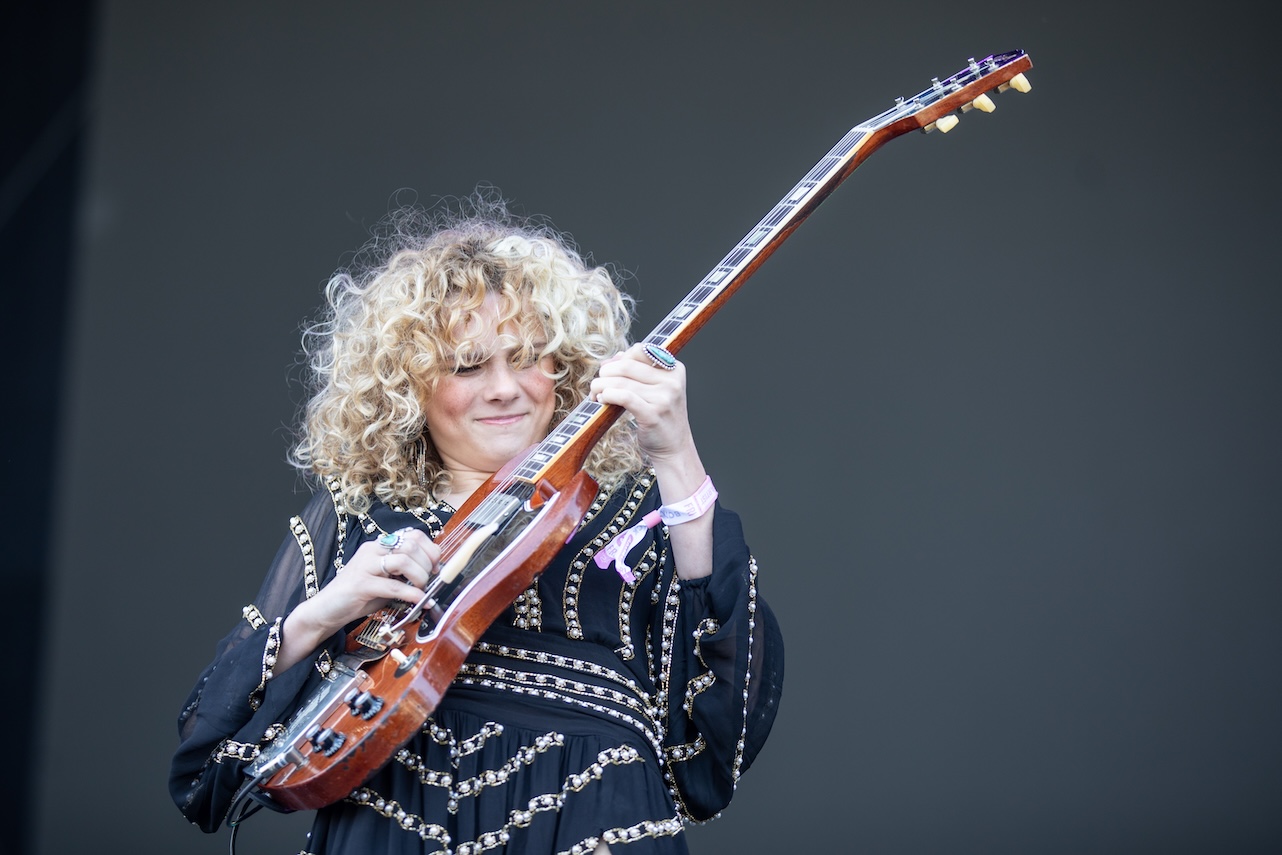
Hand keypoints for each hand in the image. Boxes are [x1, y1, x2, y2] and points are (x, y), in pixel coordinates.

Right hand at [278, 528, 439, 669]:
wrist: (325, 611)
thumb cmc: (357, 597)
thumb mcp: (385, 582)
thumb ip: (404, 575)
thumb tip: (433, 577)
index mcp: (379, 546)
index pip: (412, 534)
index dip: (430, 549)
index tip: (436, 567)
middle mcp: (372, 550)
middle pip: (411, 545)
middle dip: (427, 564)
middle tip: (430, 581)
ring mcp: (365, 565)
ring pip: (403, 560)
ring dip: (420, 577)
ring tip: (422, 590)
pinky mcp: (360, 583)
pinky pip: (393, 585)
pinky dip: (411, 594)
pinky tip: (419, 601)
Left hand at [590, 343, 696, 462]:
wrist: (674, 447)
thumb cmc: (661, 417)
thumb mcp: (656, 389)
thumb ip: (635, 371)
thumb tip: (610, 360)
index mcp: (674, 369)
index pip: (640, 351)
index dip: (619, 359)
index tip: (610, 371)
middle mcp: (671, 382)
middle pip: (626, 365)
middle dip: (605, 373)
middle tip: (597, 384)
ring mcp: (664, 398)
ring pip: (621, 382)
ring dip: (601, 386)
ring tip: (596, 394)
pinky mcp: (653, 415)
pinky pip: (623, 397)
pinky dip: (608, 395)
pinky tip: (603, 400)